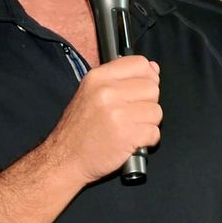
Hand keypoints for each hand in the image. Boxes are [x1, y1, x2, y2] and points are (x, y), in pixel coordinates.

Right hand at [45, 56, 160, 183]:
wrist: (65, 158)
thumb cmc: (79, 128)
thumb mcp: (91, 93)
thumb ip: (120, 79)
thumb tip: (153, 68)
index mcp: (98, 77)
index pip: (140, 64)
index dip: (147, 77)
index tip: (141, 90)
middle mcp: (107, 92)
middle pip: (152, 88)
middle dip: (148, 104)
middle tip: (132, 115)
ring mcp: (117, 114)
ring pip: (156, 111)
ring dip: (148, 124)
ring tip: (130, 129)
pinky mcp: (126, 135)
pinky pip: (154, 132)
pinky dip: (147, 140)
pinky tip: (132, 141)